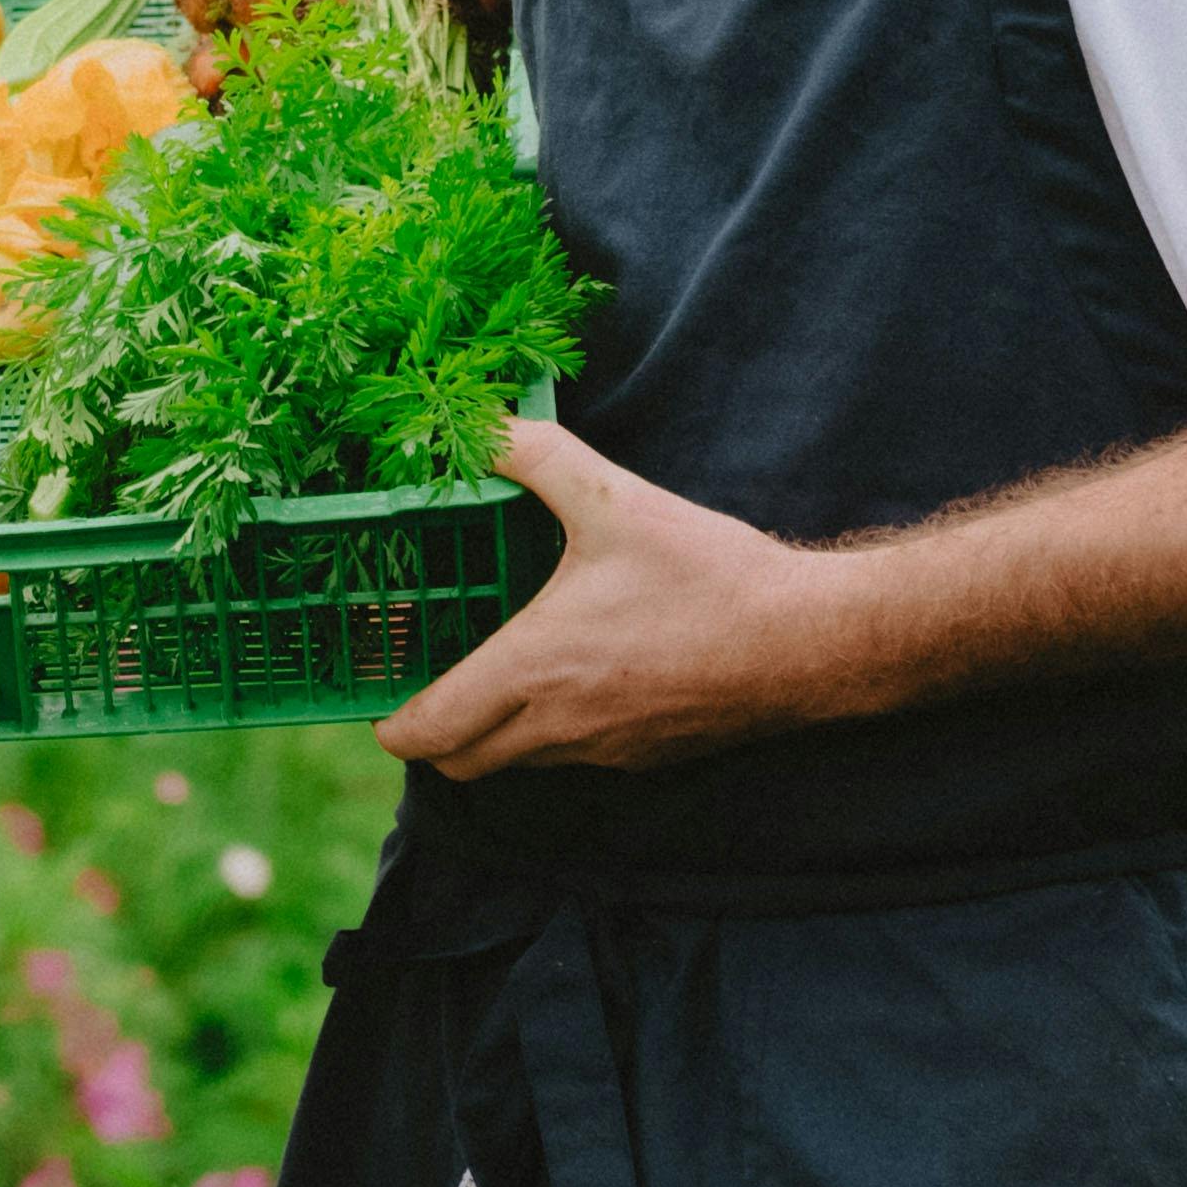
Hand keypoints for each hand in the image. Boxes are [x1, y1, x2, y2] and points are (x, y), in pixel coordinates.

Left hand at [371, 414, 878, 779]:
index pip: (429, 734)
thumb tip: (479, 423)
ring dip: (492, 733)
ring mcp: (606, 753)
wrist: (808, 643)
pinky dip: (551, 733)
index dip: (391, 724)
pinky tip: (573, 674)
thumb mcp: (612, 498)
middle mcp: (559, 727)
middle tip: (431, 677)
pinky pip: (574, 760)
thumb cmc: (706, 575)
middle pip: (462, 763)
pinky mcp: (647, 758)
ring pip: (518, 763)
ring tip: (494, 667)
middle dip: (433, 734)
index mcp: (534, 669)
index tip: (378, 696)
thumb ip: (535, 456)